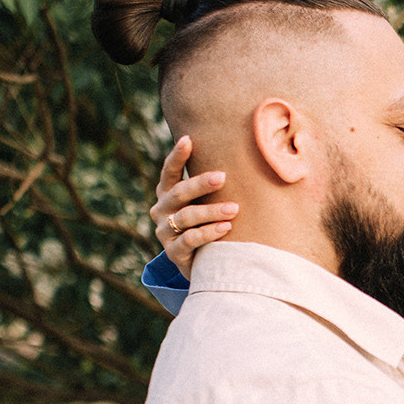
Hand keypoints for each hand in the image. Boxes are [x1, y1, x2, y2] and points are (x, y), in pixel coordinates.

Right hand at [150, 135, 238, 278]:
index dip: (176, 156)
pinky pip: (189, 240)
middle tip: (223, 177)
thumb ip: (213, 185)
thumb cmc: (208, 223)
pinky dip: (208, 233)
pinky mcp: (173, 253)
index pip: (169, 172)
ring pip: (186, 217)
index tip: (188, 139)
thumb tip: (241, 153)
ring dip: (211, 211)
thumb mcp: (206, 203)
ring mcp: (165, 232)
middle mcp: (162, 210)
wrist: (204, 264)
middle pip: (179, 193)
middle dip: (201, 184)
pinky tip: (226, 227)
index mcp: (167, 193)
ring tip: (234, 209)